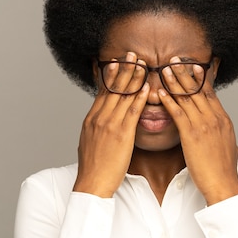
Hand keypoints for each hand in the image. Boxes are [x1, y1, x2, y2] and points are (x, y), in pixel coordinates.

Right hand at [73, 52, 148, 197]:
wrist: (91, 183)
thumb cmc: (93, 167)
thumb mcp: (90, 141)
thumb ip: (97, 127)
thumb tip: (100, 119)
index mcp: (92, 118)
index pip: (103, 91)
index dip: (111, 75)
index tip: (117, 61)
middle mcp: (99, 117)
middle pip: (112, 88)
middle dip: (123, 69)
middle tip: (131, 54)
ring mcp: (110, 125)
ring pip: (122, 96)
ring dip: (133, 78)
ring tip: (141, 63)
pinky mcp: (121, 135)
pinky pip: (132, 113)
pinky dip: (139, 98)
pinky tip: (147, 88)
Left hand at [158, 57, 237, 204]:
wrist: (223, 184)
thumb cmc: (224, 169)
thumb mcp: (229, 145)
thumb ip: (224, 133)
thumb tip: (225, 130)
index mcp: (222, 118)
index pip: (210, 92)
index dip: (200, 77)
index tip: (193, 65)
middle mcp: (214, 117)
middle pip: (199, 89)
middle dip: (186, 73)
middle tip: (176, 59)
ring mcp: (204, 125)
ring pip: (187, 98)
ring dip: (175, 82)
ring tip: (165, 69)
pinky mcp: (192, 135)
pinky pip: (178, 113)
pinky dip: (169, 101)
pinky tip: (160, 93)